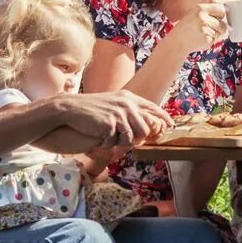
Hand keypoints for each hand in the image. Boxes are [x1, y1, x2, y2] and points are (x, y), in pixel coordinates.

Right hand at [47, 90, 169, 146]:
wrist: (70, 109)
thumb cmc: (91, 109)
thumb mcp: (113, 103)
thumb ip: (128, 110)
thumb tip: (144, 125)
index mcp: (129, 98)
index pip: (153, 108)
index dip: (163, 117)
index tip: (171, 125)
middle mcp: (127, 105)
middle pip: (145, 129)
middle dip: (137, 139)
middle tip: (123, 140)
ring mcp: (119, 114)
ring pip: (132, 138)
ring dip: (121, 142)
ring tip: (108, 137)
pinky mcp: (110, 124)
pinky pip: (115, 142)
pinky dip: (106, 143)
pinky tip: (98, 136)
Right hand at [168, 0, 230, 54]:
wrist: (177, 42)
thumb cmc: (188, 28)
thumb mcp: (195, 14)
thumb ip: (208, 9)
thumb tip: (227, 9)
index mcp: (199, 7)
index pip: (218, 3)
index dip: (219, 10)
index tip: (217, 14)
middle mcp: (202, 15)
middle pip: (223, 12)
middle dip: (221, 19)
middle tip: (212, 25)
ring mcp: (205, 26)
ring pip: (223, 26)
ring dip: (218, 31)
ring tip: (207, 33)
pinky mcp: (207, 37)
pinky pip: (218, 36)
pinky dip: (214, 39)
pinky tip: (204, 38)